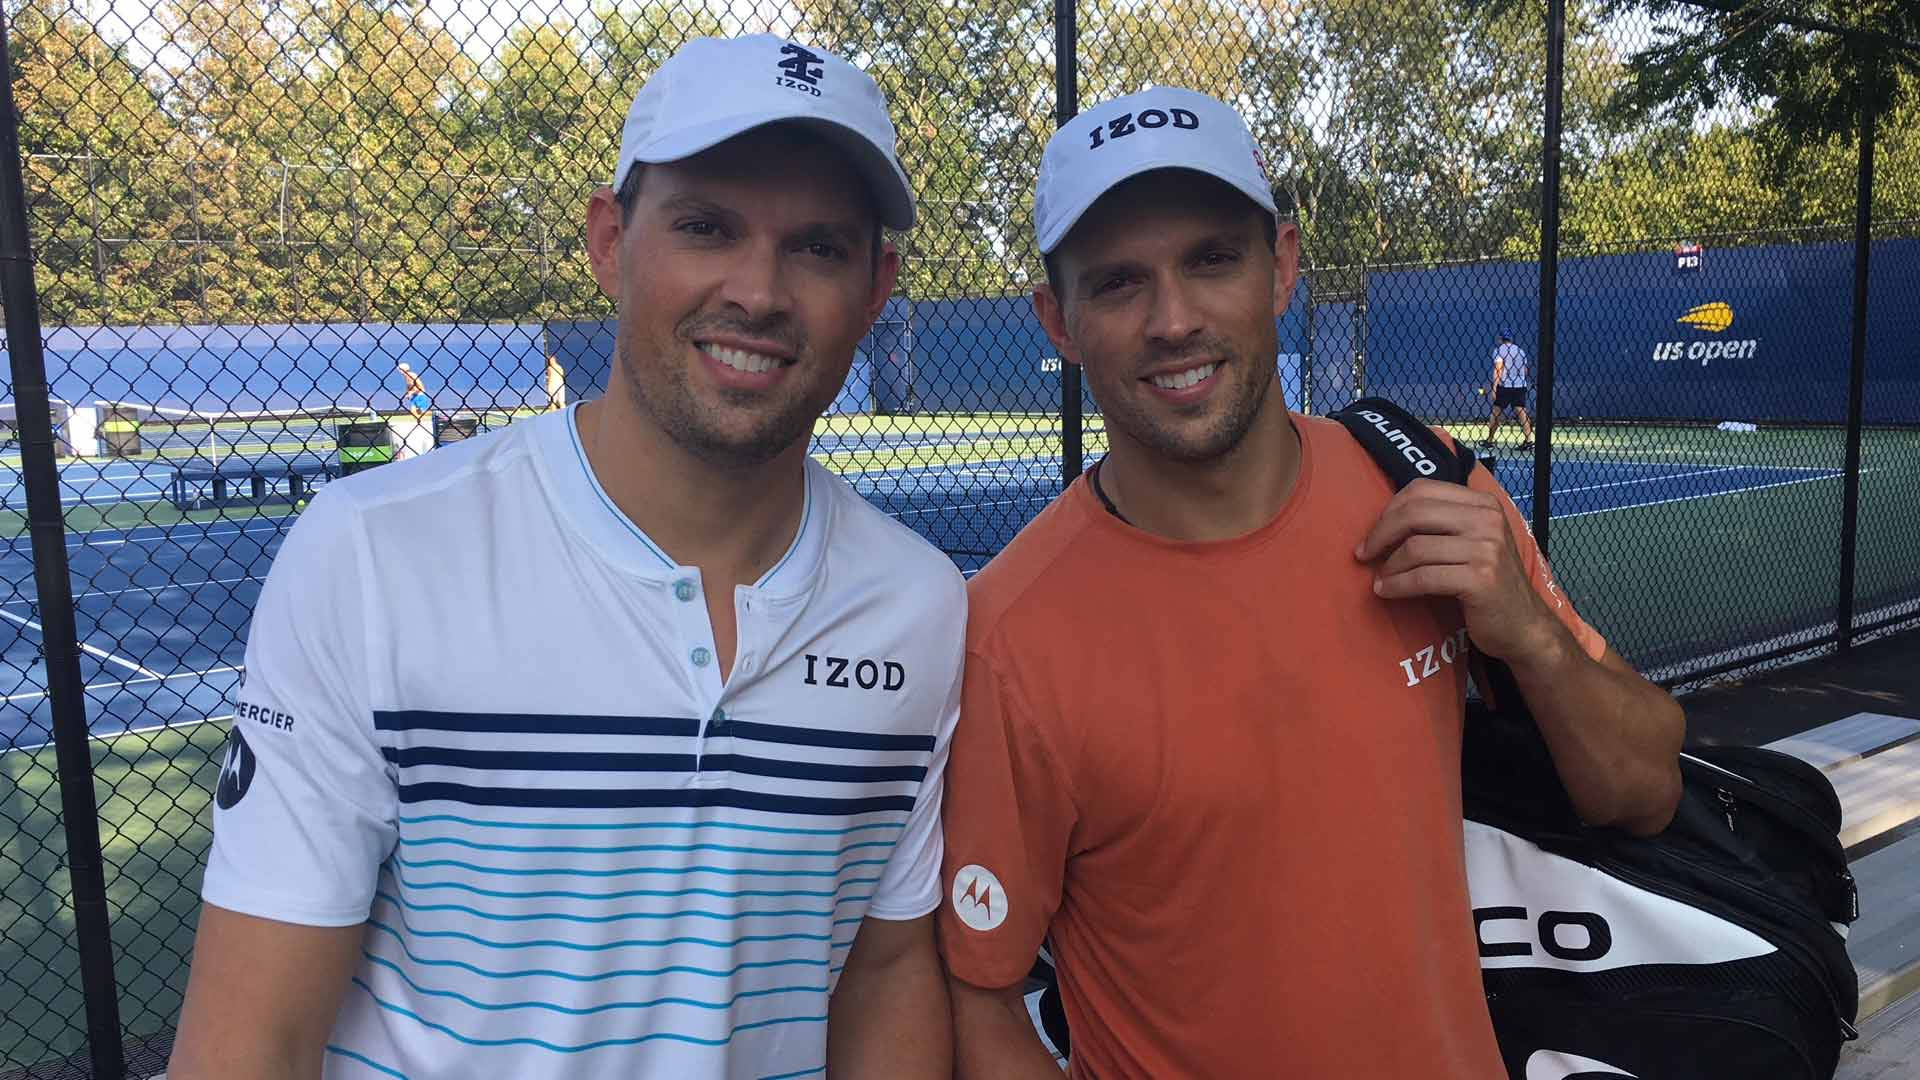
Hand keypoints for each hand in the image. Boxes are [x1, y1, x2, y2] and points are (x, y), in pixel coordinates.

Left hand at [1354, 478, 1561, 662]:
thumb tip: (1386, 519)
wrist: (1524, 626)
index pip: (1422, 490)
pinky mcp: (1480, 579)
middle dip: (1381, 534)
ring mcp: (1487, 549)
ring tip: (1379, 579)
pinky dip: (1397, 585)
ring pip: (1415, 548)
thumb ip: (1442, 523)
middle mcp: (1487, 520)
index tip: (1374, 533)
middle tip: (1364, 554)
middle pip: (1414, 513)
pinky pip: (1423, 577)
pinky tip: (1386, 591)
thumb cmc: (1489, 583)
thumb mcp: (1473, 542)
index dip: (1390, 510)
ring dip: (1388, 566)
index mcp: (1483, 503)